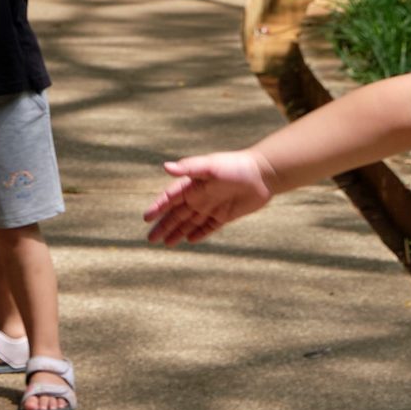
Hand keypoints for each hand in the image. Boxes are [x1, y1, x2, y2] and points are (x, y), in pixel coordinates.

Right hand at [144, 151, 276, 244]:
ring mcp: (212, 207)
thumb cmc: (236, 166)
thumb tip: (166, 167)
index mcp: (193, 184)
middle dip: (163, 226)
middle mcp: (200, 196)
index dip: (158, 207)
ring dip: (178, 232)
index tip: (146, 218)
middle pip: (177, 214)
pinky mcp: (225, 215)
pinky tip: (189, 240)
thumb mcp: (211, 166)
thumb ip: (189, 168)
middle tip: (150, 239)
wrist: (263, 174)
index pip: (171, 198)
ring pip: (190, 223)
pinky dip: (199, 233)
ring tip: (165, 243)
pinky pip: (208, 227)